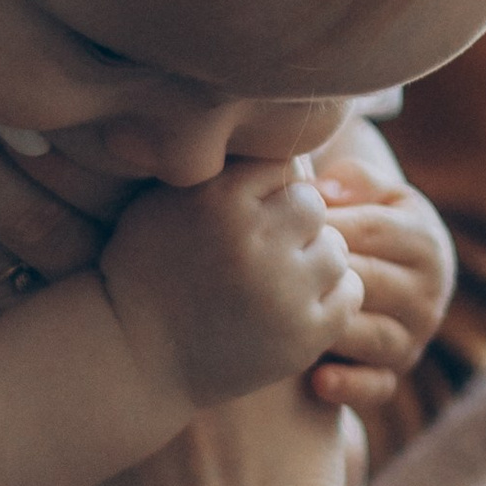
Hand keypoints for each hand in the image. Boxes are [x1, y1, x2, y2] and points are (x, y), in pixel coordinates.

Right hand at [101, 157, 363, 407]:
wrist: (135, 357)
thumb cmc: (146, 271)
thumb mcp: (163, 202)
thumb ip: (213, 166)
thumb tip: (266, 128)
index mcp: (218, 199)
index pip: (282, 165)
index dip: (268, 187)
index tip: (247, 210)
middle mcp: (255, 241)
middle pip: (311, 205)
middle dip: (293, 222)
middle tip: (267, 246)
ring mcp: (284, 291)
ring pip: (336, 249)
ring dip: (313, 259)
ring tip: (277, 278)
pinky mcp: (304, 334)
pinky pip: (349, 293)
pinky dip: (330, 296)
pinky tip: (295, 303)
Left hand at [302, 115, 455, 418]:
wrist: (377, 271)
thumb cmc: (360, 222)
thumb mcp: (366, 192)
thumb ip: (351, 181)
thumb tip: (323, 194)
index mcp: (425, 241)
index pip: (371, 230)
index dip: (320, 224)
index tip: (273, 221)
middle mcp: (429, 293)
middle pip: (368, 283)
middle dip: (316, 277)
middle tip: (263, 274)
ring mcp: (413, 338)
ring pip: (372, 336)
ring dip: (328, 330)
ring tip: (282, 321)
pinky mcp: (394, 374)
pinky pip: (377, 387)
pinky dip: (350, 386)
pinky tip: (317, 379)